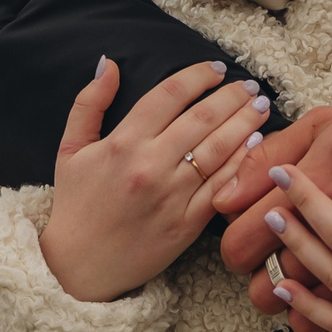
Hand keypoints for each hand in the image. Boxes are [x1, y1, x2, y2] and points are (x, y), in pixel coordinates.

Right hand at [37, 58, 271, 303]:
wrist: (78, 268)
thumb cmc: (75, 206)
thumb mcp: (70, 149)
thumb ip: (89, 102)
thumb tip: (110, 63)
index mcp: (122, 144)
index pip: (168, 95)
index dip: (196, 76)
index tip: (214, 68)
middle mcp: (150, 166)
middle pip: (202, 118)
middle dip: (232, 96)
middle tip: (250, 84)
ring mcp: (172, 196)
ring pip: (219, 149)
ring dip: (245, 123)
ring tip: (261, 106)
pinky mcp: (187, 225)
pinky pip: (222, 187)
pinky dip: (242, 163)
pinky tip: (256, 146)